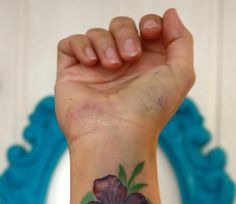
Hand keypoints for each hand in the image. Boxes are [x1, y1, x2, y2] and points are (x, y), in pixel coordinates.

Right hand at [55, 8, 194, 146]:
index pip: (146, 29)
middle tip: (130, 56)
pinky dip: (81, 46)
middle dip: (126, 32)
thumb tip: (170, 14)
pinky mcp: (72, 75)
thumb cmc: (148, 110)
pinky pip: (70, 44)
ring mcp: (95, 72)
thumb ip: (182, 40)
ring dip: (105, 42)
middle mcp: (121, 69)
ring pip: (96, 34)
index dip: (149, 23)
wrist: (116, 134)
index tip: (150, 32)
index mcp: (146, 67)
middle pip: (120, 26)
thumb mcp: (180, 74)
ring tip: (111, 66)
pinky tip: (91, 64)